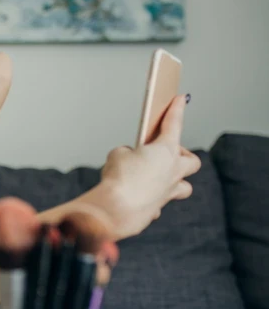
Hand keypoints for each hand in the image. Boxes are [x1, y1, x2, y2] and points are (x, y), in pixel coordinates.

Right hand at [89, 95, 201, 239]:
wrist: (116, 209)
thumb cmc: (119, 178)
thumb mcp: (117, 155)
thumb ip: (126, 153)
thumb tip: (129, 160)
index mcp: (165, 151)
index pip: (174, 124)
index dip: (177, 109)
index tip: (182, 99)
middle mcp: (172, 172)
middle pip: (192, 161)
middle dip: (183, 156)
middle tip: (168, 154)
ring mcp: (167, 193)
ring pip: (184, 187)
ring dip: (176, 182)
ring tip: (160, 180)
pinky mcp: (155, 210)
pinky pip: (158, 205)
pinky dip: (151, 201)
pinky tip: (139, 200)